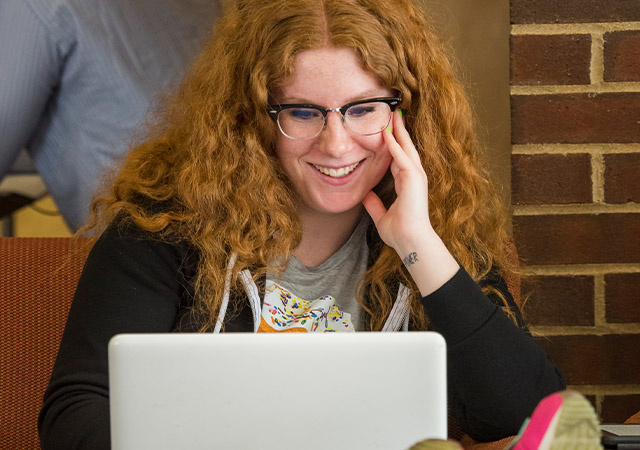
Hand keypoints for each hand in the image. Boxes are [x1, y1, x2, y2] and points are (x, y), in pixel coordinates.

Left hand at [362, 110, 458, 295]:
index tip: (386, 131)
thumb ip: (374, 204)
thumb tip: (364, 195)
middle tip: (393, 113)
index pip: (399, 158)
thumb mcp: (381, 215)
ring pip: (406, 147)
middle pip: (405, 147)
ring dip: (399, 131)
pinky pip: (402, 156)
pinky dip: (394, 144)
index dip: (393, 144)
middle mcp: (414, 176)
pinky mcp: (414, 178)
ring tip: (393, 114)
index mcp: (407, 183)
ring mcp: (416, 176)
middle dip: (399, 130)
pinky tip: (386, 132)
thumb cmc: (399, 232)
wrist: (410, 241)